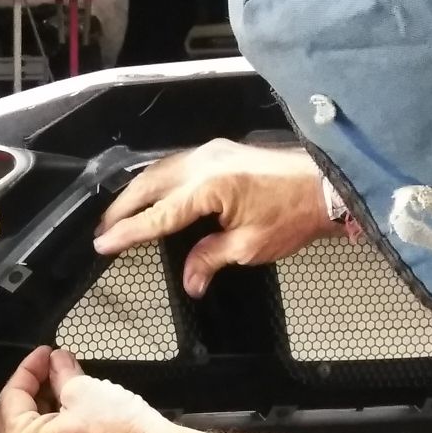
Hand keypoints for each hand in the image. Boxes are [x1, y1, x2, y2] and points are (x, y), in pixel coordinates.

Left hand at [0, 346, 173, 432]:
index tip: (43, 353)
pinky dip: (53, 425)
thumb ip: (59, 373)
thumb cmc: (120, 428)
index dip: (27, 369)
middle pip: (15, 419)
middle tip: (48, 365)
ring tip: (61, 380)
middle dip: (30, 388)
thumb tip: (55, 362)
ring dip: (42, 405)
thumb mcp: (82, 389)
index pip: (11, 398)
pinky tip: (68, 404)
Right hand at [94, 139, 332, 297]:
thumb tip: (190, 280)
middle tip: (104, 231)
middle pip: (149, 185)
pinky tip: (153, 195)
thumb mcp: (249, 247)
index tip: (104, 244)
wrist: (327, 185)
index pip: (158, 214)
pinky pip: (178, 165)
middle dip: (122, 209)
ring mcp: (213, 153)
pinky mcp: (221, 152)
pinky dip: (158, 182)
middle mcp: (205, 163)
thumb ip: (210, 259)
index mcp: (208, 187)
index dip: (128, 232)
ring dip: (137, 193)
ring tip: (120, 216)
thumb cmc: (294, 214)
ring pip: (160, 171)